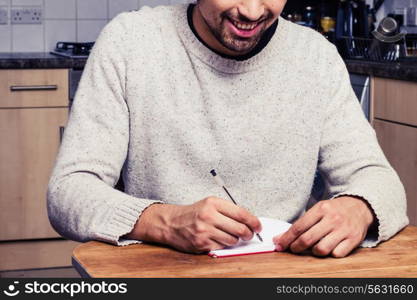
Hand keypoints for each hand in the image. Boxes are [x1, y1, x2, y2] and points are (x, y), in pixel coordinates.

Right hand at [128, 197, 261, 253]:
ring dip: (235, 240)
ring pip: (232, 240)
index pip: (241, 213)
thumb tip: (250, 220)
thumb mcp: (210, 204)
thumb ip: (228, 209)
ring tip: (231, 236)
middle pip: (240, 229)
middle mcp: (208, 216)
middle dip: (249, 234)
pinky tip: (218, 239)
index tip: (258, 226)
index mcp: (213, 203)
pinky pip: (222, 247)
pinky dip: (223, 245)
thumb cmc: (193, 213)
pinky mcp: (201, 244)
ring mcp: (204, 231)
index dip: (253, 221)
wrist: (171, 223)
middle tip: (250, 234)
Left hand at [273, 196, 374, 257]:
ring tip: (313, 248)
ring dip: (313, 252)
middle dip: (296, 247)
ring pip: (321, 249)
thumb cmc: (334, 210)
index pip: (298, 227)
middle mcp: (332, 219)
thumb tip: (280, 238)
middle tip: (293, 249)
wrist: (360, 206)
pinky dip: (330, 254)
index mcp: (321, 209)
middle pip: (308, 239)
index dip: (286, 238)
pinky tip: (329, 248)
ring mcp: (343, 230)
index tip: (279, 244)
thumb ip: (302, 223)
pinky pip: (337, 254)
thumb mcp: (318, 210)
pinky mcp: (353, 239)